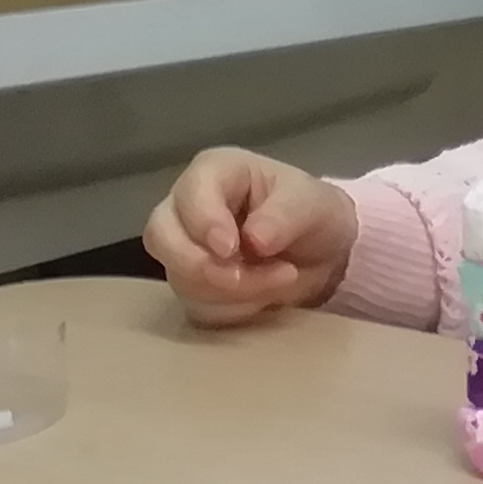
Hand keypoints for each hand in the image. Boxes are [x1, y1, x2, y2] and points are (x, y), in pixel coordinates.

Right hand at [143, 148, 359, 327]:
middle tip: (245, 275)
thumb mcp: (312, 203)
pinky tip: (263, 298)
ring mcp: (184, 250)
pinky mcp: (193, 287)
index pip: (190, 193)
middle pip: (161, 236)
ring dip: (230, 291)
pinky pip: (196, 307)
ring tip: (279, 279)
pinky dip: (232, 310)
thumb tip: (254, 240)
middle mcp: (188, 208)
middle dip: (204, 265)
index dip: (204, 222)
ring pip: (180, 278)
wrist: (321, 254)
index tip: (230, 248)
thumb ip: (284, 215)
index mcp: (215, 172)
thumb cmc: (312, 212)